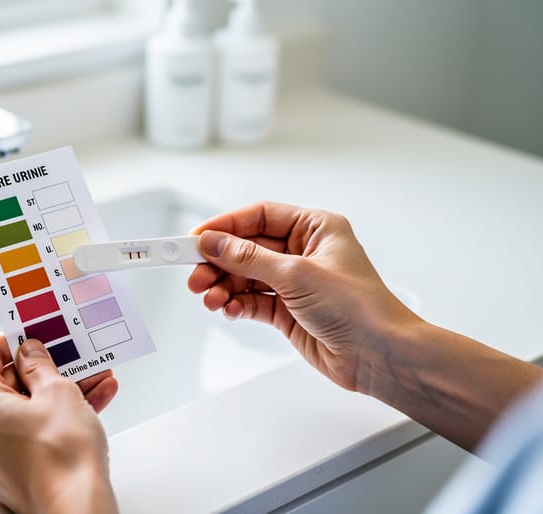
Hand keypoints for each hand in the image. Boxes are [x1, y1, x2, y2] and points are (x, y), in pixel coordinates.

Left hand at [0, 335, 118, 513]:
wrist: (76, 510)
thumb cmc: (61, 460)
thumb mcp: (57, 391)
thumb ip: (40, 364)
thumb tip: (31, 353)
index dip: (16, 339)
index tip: (35, 333)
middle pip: (6, 383)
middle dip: (45, 368)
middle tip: (70, 356)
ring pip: (22, 409)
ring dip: (57, 392)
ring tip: (91, 379)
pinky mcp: (8, 470)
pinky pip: (28, 432)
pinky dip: (54, 417)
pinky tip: (89, 403)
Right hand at [187, 202, 419, 391]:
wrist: (380, 355)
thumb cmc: (360, 308)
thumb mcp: (297, 274)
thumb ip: (249, 258)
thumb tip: (214, 243)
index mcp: (315, 228)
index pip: (259, 217)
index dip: (225, 226)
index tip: (196, 238)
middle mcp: (303, 252)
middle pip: (247, 248)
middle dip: (219, 262)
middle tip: (195, 275)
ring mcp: (295, 282)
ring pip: (246, 277)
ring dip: (224, 286)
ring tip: (209, 297)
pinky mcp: (288, 311)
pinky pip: (252, 301)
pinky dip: (237, 305)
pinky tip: (229, 310)